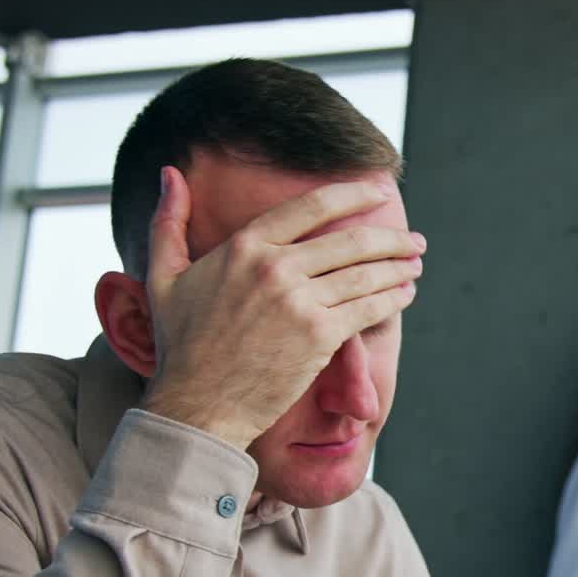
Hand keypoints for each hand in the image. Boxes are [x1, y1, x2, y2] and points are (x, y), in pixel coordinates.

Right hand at [142, 167, 423, 448]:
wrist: (198, 404)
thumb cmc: (182, 345)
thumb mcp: (163, 275)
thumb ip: (167, 221)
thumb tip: (169, 172)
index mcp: (245, 246)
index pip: (312, 206)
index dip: (353, 196)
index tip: (377, 193)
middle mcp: (276, 267)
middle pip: (350, 241)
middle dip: (390, 238)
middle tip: (414, 240)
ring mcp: (299, 302)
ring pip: (365, 274)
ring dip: (398, 267)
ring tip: (415, 264)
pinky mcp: (319, 336)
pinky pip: (367, 309)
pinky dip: (392, 299)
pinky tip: (405, 294)